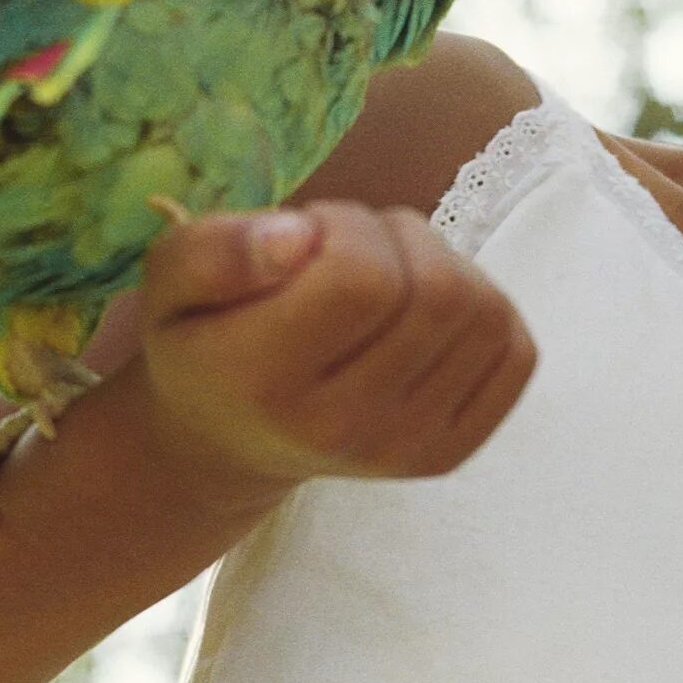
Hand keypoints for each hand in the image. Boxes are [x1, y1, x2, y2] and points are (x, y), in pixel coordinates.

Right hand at [133, 201, 537, 491]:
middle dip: (402, 237)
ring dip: (445, 266)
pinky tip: (426, 315)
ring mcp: (403, 450)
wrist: (225, 442)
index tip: (312, 232)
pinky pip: (515, 355)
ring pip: (485, 314)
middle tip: (352, 247)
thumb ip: (216, 250)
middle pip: (437, 292)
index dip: (349, 227)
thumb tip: (298, 238)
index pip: (363, 278)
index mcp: (265, 380)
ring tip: (387, 276)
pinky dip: (486, 310)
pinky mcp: (448, 455)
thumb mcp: (168, 280)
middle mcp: (342, 429)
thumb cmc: (202, 339)